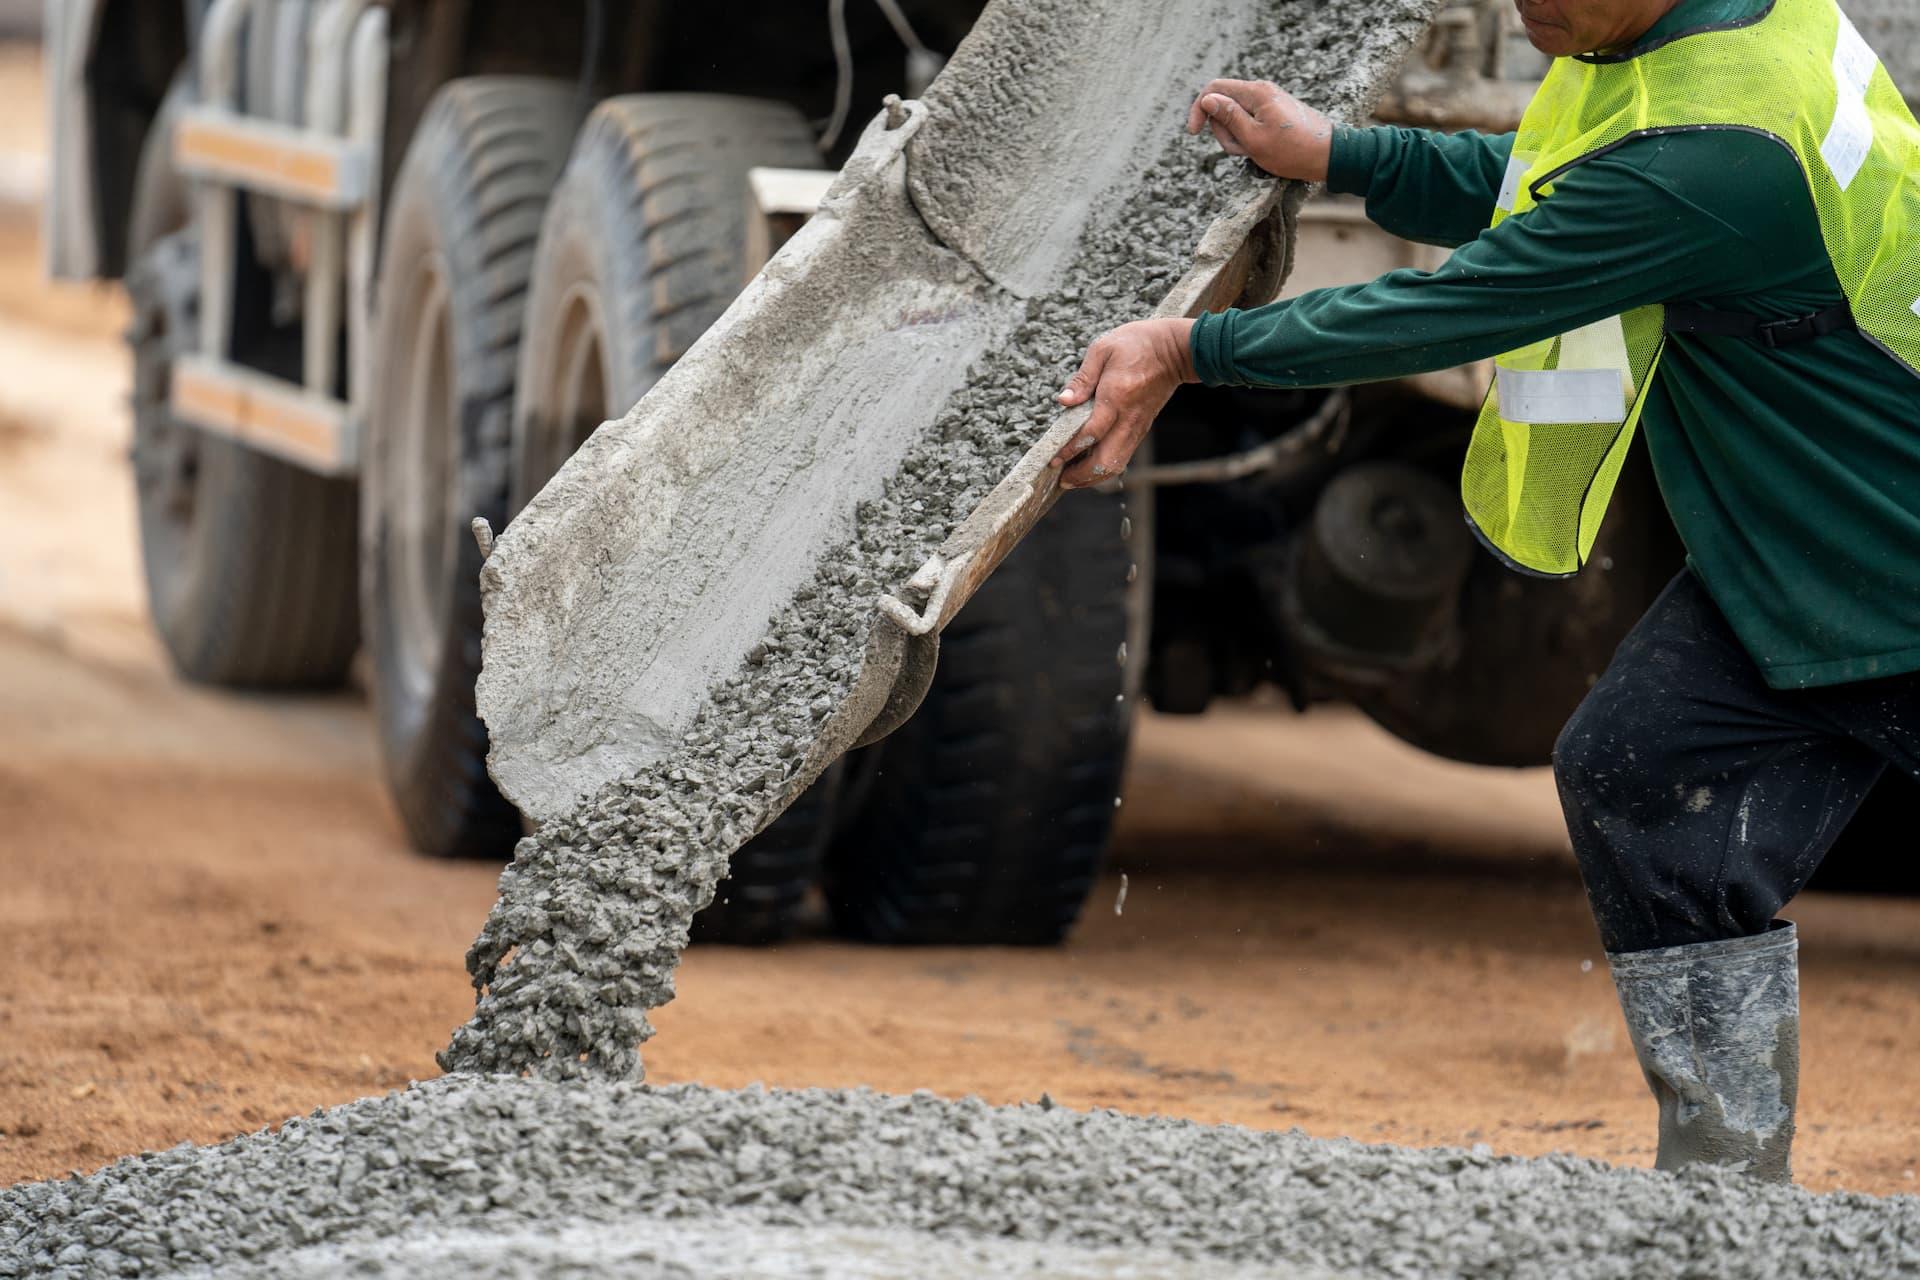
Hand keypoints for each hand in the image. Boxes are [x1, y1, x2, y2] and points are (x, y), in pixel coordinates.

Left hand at [1049, 318, 1196, 489]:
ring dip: (1094, 477)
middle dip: (1082, 475)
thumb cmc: (1138, 344)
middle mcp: (1128, 418)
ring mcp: (1137, 426)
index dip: (1071, 449)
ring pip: (1117, 464)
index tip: (1054, 458)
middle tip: (1061, 479)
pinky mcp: (1141, 429)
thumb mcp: (1103, 349)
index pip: (1092, 432)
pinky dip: (1105, 467)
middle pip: (1107, 460)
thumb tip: (1063, 400)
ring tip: (1073, 478)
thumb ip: (1082, 378)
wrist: (1175, 350)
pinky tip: (1089, 465)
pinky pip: (1123, 456)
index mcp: (1116, 396)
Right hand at [1185, 79, 1332, 181]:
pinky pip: (1250, 122)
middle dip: (1223, 130)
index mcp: (1256, 93)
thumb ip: (1228, 117)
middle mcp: (1262, 91)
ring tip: (1254, 152)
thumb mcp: (1253, 139)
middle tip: (1240, 150)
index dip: (1199, 109)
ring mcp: (1269, 101)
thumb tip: (1208, 99)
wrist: (1329, 156)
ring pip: (1236, 116)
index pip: (1214, 88)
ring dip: (1236, 138)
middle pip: (1224, 104)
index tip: (1193, 133)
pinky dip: (1248, 137)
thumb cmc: (1293, 151)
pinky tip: (1262, 150)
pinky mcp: (1274, 112)